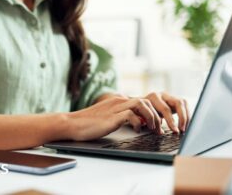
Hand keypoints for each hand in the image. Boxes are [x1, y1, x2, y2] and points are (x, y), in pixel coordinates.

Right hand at [67, 93, 189, 141]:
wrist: (72, 124)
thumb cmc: (90, 124)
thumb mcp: (110, 118)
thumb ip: (123, 117)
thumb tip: (139, 122)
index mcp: (120, 101)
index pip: (143, 100)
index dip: (154, 112)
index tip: (158, 124)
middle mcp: (120, 101)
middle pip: (147, 101)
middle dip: (157, 115)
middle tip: (160, 129)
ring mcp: (116, 107)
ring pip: (142, 104)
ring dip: (151, 117)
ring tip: (153, 129)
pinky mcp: (112, 116)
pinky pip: (130, 115)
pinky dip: (138, 123)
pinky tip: (137, 130)